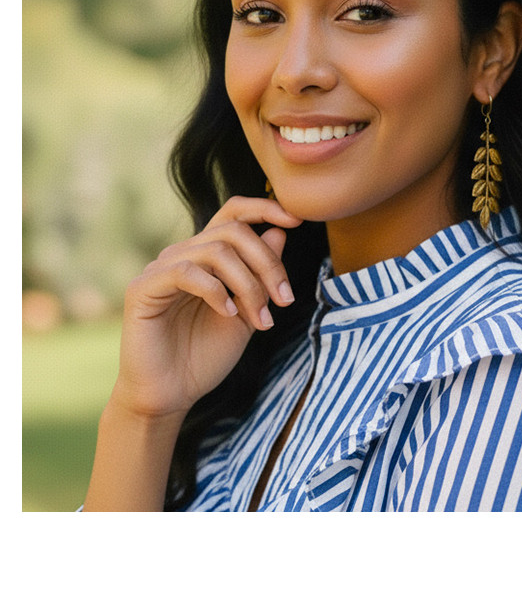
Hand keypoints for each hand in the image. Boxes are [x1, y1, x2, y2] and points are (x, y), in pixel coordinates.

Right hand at [112, 196, 302, 420]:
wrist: (171, 395)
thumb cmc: (206, 356)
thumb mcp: (247, 311)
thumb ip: (261, 274)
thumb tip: (281, 232)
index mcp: (206, 256)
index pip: (233, 213)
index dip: (264, 209)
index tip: (297, 220)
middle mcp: (182, 254)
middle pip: (233, 232)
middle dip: (267, 263)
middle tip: (284, 300)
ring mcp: (160, 269)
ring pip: (215, 250)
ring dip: (248, 284)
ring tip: (259, 318)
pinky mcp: (143, 289)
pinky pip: (185, 272)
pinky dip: (215, 290)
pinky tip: (227, 313)